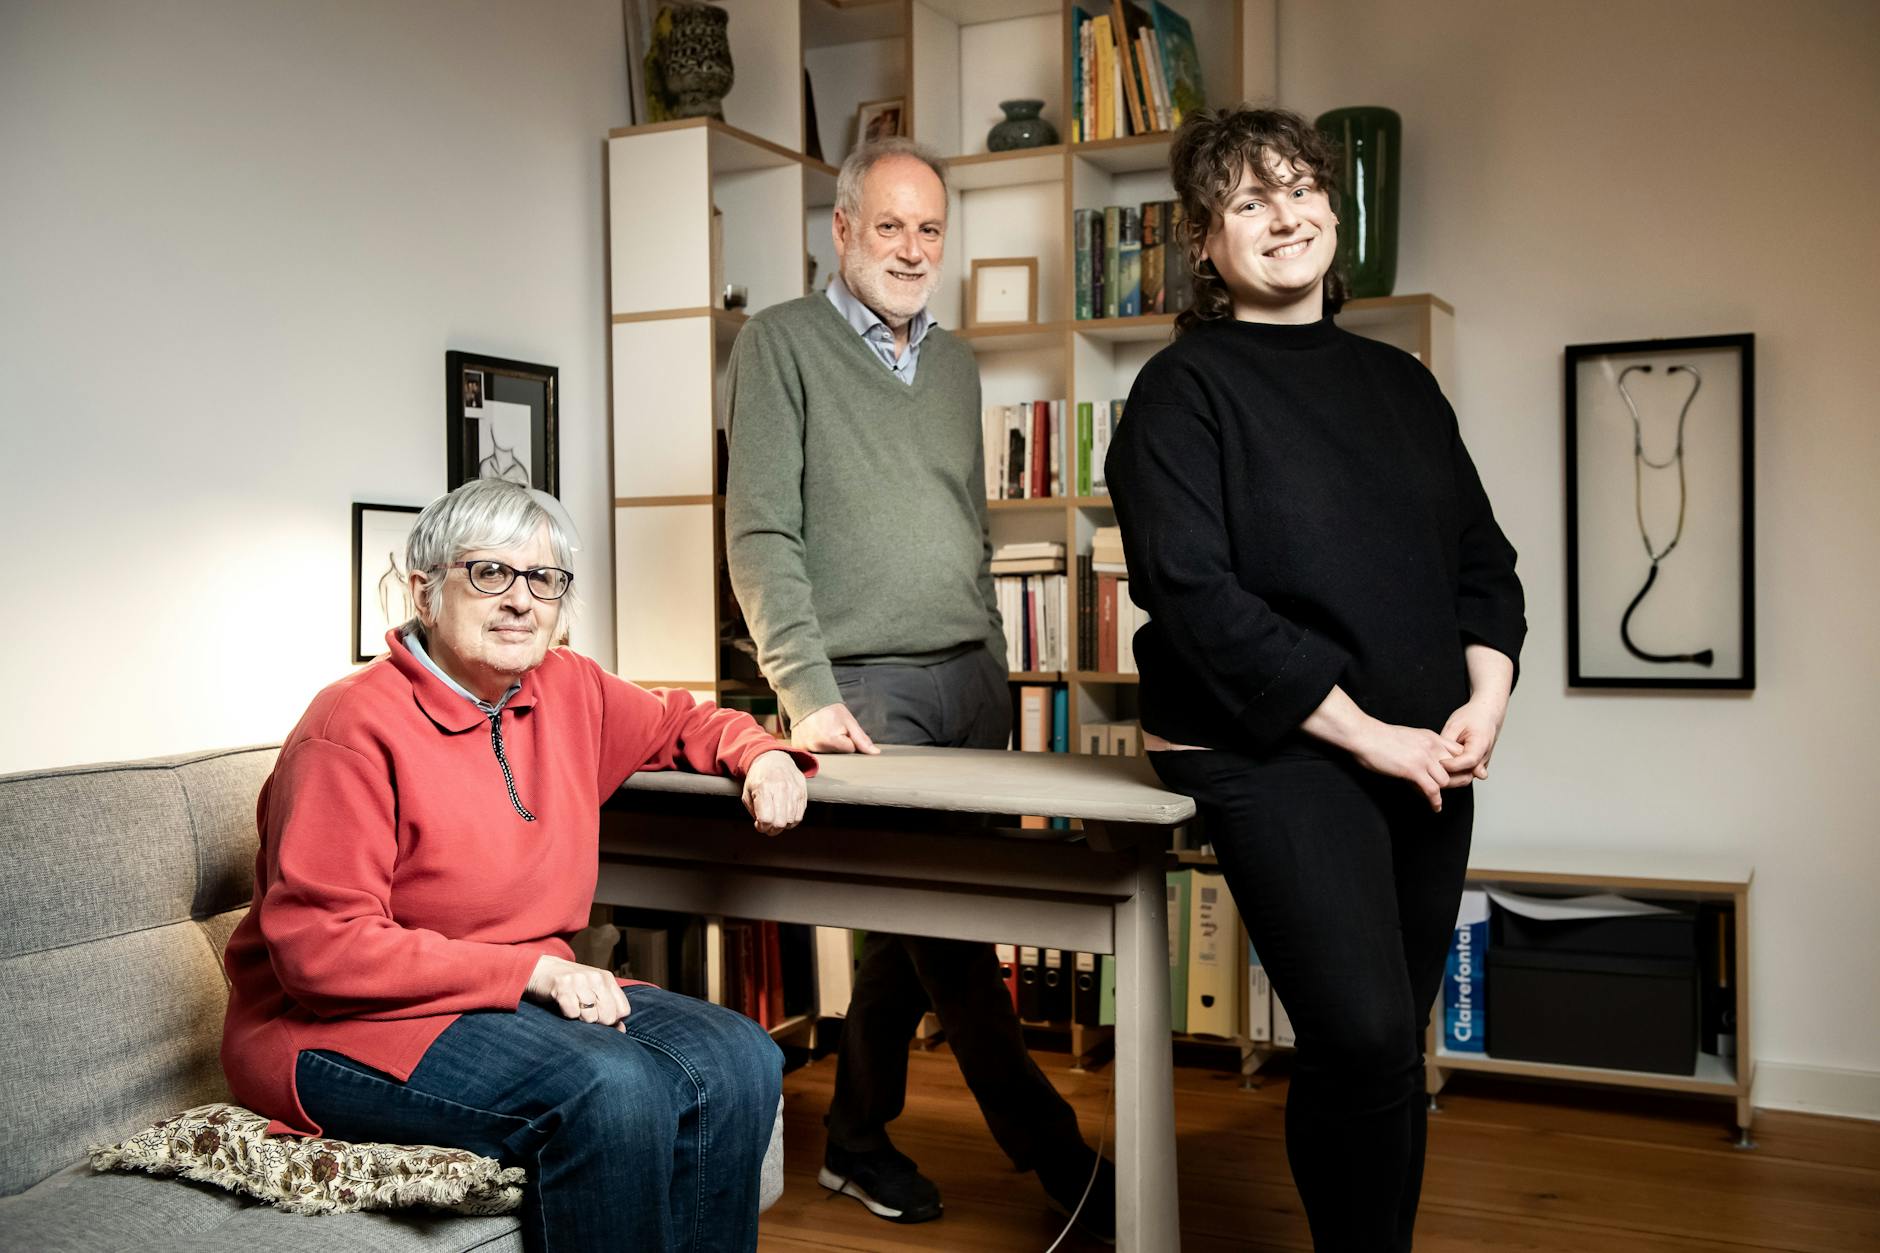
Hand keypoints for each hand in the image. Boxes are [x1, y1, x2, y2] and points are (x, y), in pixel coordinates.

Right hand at [526, 955, 629, 1031]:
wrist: (542, 968)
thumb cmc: (571, 985)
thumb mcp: (594, 992)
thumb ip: (609, 1009)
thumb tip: (621, 1030)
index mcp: (607, 979)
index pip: (623, 1010)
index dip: (613, 1020)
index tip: (601, 1018)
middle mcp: (596, 978)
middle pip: (608, 1016)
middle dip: (596, 1021)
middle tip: (584, 1012)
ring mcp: (580, 981)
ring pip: (590, 1016)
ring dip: (580, 1018)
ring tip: (573, 1006)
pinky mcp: (562, 986)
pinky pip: (572, 1013)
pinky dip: (567, 1014)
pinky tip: (564, 1005)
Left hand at [742, 749, 808, 834]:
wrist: (775, 759)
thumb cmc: (759, 777)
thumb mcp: (747, 792)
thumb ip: (753, 810)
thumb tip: (762, 826)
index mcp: (763, 788)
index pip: (766, 818)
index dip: (761, 827)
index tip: (758, 824)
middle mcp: (781, 788)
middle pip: (779, 822)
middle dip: (771, 830)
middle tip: (767, 826)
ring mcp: (794, 790)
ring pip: (790, 821)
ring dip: (781, 826)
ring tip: (775, 819)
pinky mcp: (803, 792)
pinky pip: (799, 816)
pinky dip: (791, 821)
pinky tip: (784, 816)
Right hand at [790, 702, 878, 754]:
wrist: (808, 698)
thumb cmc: (831, 709)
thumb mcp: (849, 722)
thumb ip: (862, 739)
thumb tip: (875, 753)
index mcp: (830, 740)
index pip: (849, 750)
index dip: (849, 740)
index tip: (842, 729)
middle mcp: (815, 746)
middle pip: (837, 754)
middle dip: (838, 744)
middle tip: (831, 729)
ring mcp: (804, 747)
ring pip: (825, 753)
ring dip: (826, 746)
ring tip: (822, 731)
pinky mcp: (798, 747)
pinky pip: (812, 752)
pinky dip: (814, 745)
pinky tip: (814, 734)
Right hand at [1348, 720, 1467, 812]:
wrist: (1364, 735)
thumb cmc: (1380, 737)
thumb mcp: (1409, 736)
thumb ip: (1422, 746)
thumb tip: (1425, 758)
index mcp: (1431, 737)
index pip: (1459, 751)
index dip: (1461, 764)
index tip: (1458, 774)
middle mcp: (1432, 746)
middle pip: (1457, 767)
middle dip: (1457, 779)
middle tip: (1454, 789)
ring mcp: (1423, 758)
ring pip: (1446, 781)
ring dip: (1442, 791)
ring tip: (1436, 797)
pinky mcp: (1413, 770)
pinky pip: (1432, 790)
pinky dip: (1435, 801)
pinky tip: (1435, 807)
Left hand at [1440, 696, 1506, 781]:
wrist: (1487, 713)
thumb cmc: (1473, 716)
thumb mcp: (1455, 724)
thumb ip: (1447, 742)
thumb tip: (1436, 756)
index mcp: (1481, 744)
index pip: (1468, 761)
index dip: (1452, 765)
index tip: (1438, 763)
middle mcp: (1484, 757)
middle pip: (1467, 775)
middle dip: (1449, 777)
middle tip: (1432, 773)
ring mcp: (1481, 764)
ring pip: (1465, 778)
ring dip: (1450, 778)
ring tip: (1433, 773)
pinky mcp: (1476, 766)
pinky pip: (1465, 775)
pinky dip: (1453, 775)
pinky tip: (1440, 770)